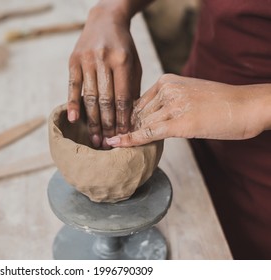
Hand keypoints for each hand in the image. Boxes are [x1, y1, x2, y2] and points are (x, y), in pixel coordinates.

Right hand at [67, 3, 141, 148]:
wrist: (105, 20)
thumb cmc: (123, 46)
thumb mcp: (134, 64)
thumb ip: (131, 88)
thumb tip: (129, 117)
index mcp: (122, 60)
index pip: (123, 97)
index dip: (123, 119)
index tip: (123, 136)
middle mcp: (103, 60)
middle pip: (105, 100)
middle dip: (107, 124)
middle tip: (108, 143)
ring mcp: (86, 60)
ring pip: (90, 96)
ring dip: (92, 120)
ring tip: (95, 138)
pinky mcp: (73, 60)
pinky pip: (73, 86)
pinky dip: (73, 103)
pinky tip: (74, 119)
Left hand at [106, 74, 269, 146]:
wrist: (247, 106)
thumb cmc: (221, 103)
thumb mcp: (189, 93)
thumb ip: (168, 101)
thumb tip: (150, 118)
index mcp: (167, 80)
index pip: (138, 102)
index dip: (127, 118)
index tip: (117, 129)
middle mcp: (166, 89)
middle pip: (136, 113)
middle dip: (124, 128)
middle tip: (108, 139)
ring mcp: (172, 105)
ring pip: (140, 123)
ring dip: (124, 135)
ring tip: (108, 145)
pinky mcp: (179, 122)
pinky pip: (147, 132)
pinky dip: (130, 139)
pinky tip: (116, 144)